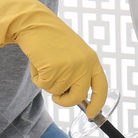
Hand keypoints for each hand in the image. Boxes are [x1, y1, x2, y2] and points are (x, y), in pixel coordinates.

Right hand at [0, 0, 106, 115]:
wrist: (35, 23)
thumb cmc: (52, 39)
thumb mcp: (74, 54)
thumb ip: (79, 73)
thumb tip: (79, 98)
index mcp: (92, 60)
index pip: (101, 87)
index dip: (97, 103)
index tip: (91, 114)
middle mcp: (83, 65)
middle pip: (77, 97)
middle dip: (65, 101)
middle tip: (56, 97)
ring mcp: (69, 67)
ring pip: (56, 91)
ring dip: (46, 82)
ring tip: (45, 63)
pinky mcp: (52, 69)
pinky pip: (42, 85)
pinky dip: (37, 78)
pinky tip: (37, 62)